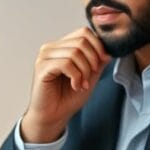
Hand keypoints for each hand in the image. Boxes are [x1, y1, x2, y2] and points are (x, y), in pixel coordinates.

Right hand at [21, 27, 110, 142]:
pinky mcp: (42, 68)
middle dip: (93, 60)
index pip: (84, 32)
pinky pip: (66, 64)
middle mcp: (51, 48)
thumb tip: (107, 51)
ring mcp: (44, 57)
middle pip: (81, 41)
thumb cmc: (67, 98)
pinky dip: (76, 76)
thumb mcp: (89, 77)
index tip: (102, 62)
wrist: (53, 117)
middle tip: (90, 77)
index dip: (98, 46)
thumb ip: (97, 63)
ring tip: (82, 84)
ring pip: (75, 52)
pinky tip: (75, 86)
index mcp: (61, 47)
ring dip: (84, 71)